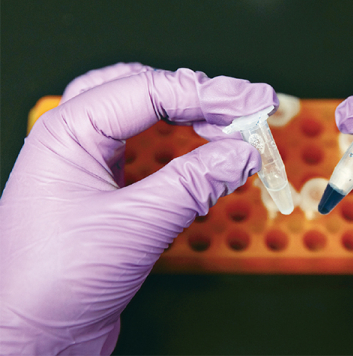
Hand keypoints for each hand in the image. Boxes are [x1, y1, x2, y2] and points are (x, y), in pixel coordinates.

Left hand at [0, 64, 277, 354]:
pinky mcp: (106, 193)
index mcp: (70, 130)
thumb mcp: (135, 225)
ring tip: (230, 125)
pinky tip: (204, 157)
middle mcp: (77, 139)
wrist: (30, 337)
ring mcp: (90, 165)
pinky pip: (148, 153)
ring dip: (191, 119)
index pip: (150, 90)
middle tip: (247, 107)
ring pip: (146, 118)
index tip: (252, 102)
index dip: (208, 93)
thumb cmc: (52, 282)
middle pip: (147, 92)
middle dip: (200, 97)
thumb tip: (241, 153)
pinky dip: (182, 150)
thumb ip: (194, 183)